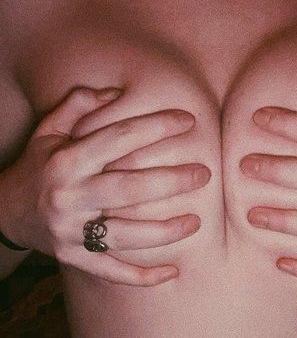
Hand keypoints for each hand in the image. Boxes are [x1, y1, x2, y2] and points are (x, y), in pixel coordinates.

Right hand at [0, 88, 208, 285]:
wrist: (5, 211)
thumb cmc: (38, 165)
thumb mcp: (49, 129)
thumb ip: (78, 105)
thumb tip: (115, 90)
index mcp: (67, 160)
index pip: (120, 138)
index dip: (156, 126)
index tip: (187, 121)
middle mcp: (70, 196)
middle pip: (129, 189)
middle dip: (172, 181)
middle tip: (204, 174)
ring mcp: (71, 232)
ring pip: (126, 235)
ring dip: (165, 231)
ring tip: (197, 221)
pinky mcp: (73, 257)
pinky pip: (111, 271)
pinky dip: (141, 277)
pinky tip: (171, 273)